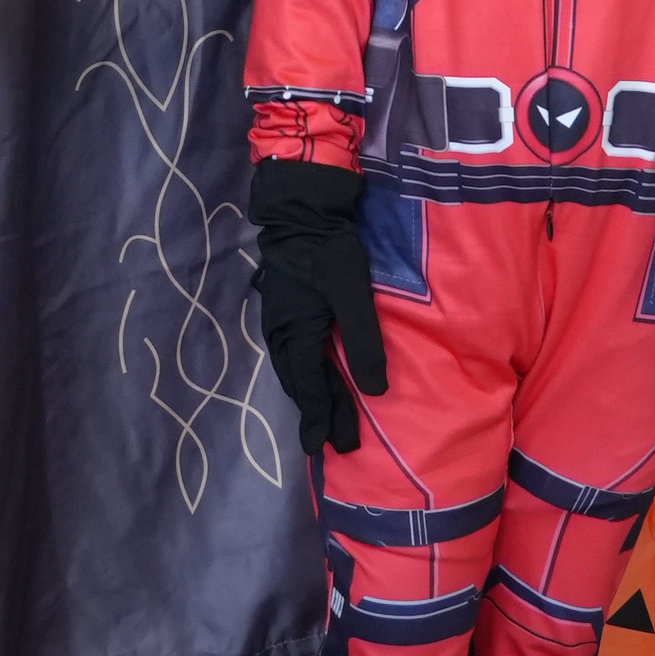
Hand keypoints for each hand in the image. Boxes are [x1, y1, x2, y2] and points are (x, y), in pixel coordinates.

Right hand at [248, 159, 386, 458]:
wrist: (302, 207)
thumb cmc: (329, 247)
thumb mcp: (351, 292)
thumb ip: (363, 341)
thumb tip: (374, 392)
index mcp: (297, 331)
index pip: (311, 386)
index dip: (320, 417)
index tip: (323, 448)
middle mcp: (283, 330)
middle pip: (300, 382)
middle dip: (317, 413)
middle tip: (327, 447)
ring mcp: (280, 318)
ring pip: (292, 370)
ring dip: (307, 396)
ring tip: (319, 419)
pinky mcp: (286, 307)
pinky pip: (290, 353)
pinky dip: (300, 374)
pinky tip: (310, 376)